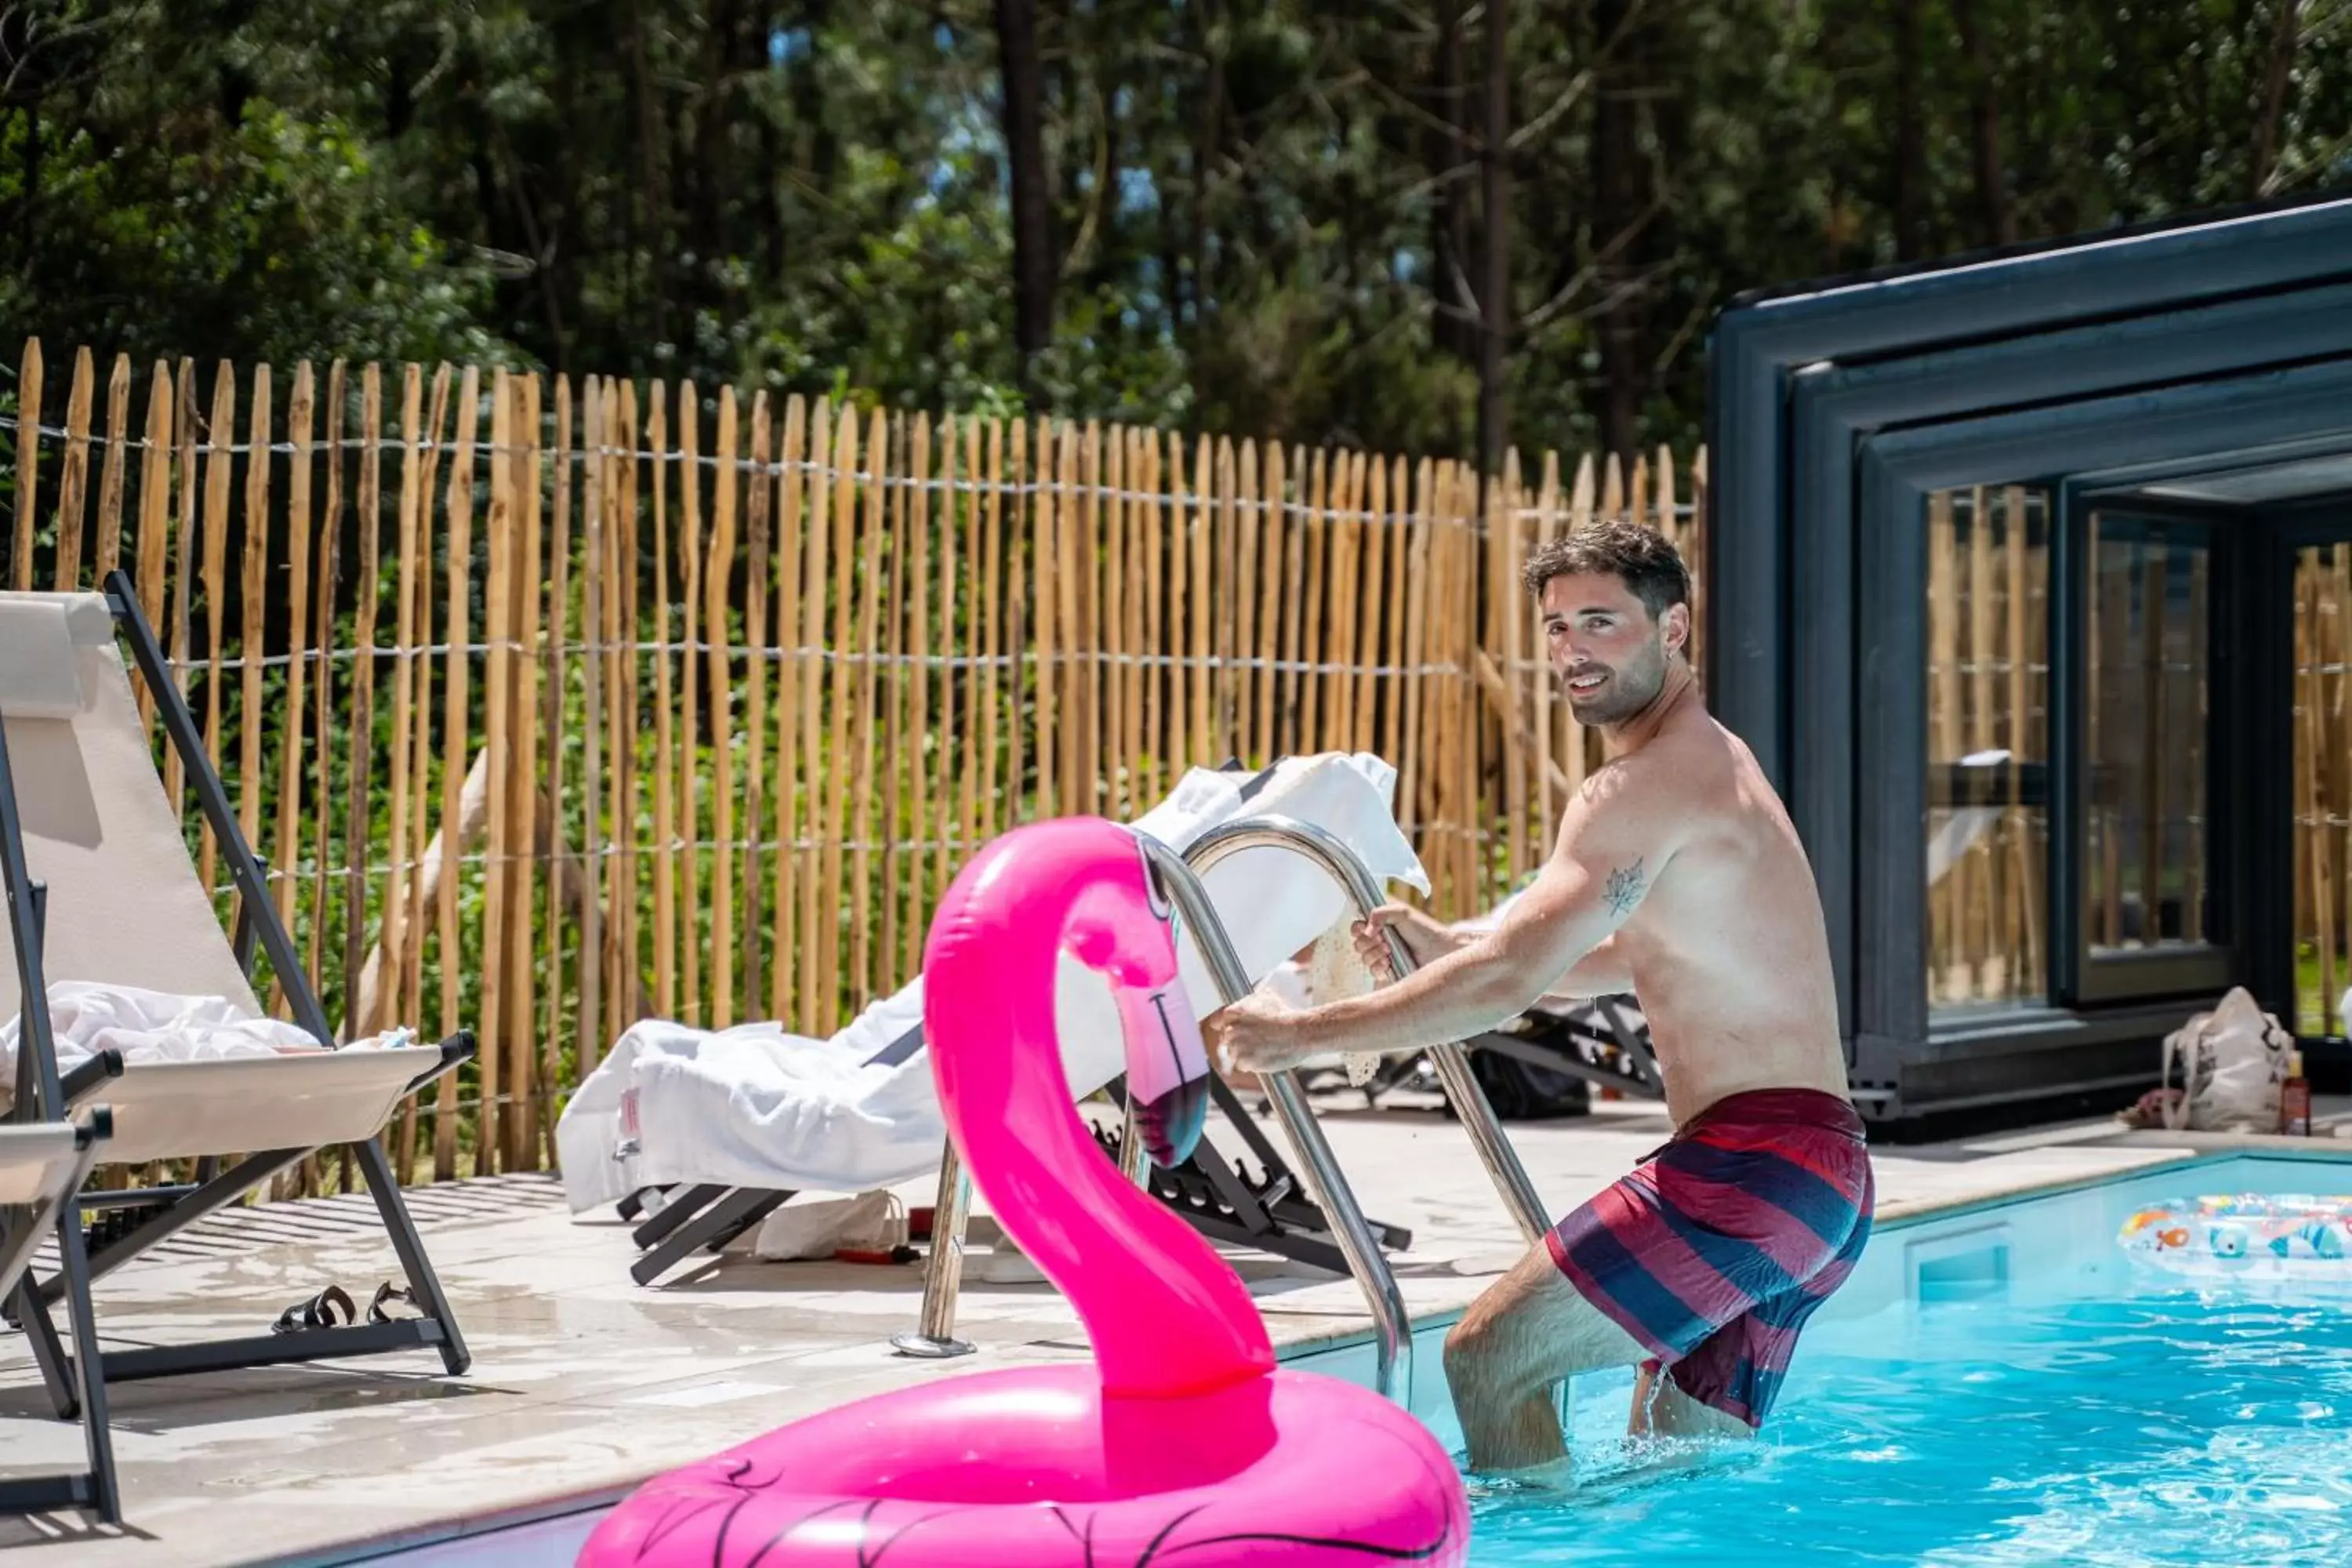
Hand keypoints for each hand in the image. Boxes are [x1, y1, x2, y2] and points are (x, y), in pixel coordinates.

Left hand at [1203, 990, 1318, 1076]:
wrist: (1300, 1032)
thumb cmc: (1286, 1014)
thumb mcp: (1267, 997)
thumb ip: (1250, 1001)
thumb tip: (1247, 1001)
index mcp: (1234, 1012)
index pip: (1218, 1022)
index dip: (1226, 1026)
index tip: (1234, 1030)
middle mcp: (1231, 1029)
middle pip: (1226, 1039)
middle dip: (1238, 1040)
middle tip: (1255, 1040)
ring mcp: (1237, 1046)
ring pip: (1233, 1053)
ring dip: (1244, 1053)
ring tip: (1262, 1048)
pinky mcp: (1244, 1061)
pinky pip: (1242, 1065)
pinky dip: (1251, 1064)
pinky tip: (1264, 1056)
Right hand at [1351, 902, 1456, 980]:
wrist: (1440, 951)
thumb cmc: (1424, 930)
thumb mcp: (1402, 913)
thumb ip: (1380, 913)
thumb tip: (1366, 930)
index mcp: (1380, 926)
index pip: (1357, 928)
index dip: (1358, 930)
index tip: (1369, 931)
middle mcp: (1379, 942)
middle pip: (1358, 944)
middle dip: (1369, 943)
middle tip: (1384, 941)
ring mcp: (1383, 958)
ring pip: (1364, 958)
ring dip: (1375, 954)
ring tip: (1389, 952)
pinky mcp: (1388, 973)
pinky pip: (1372, 972)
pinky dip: (1378, 967)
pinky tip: (1388, 964)